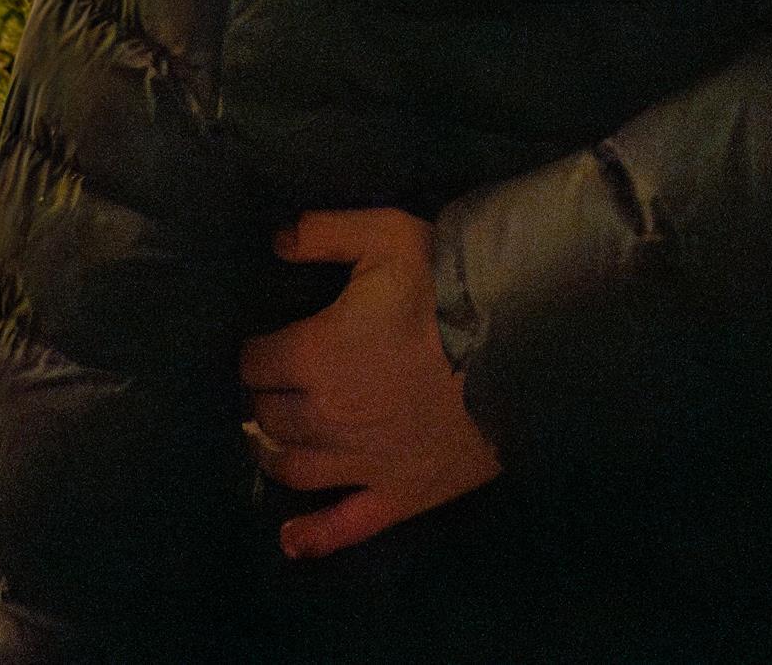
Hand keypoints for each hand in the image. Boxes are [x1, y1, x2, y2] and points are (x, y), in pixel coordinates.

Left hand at [238, 207, 501, 557]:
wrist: (516, 348)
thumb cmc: (448, 289)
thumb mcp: (386, 235)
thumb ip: (325, 232)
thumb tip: (277, 241)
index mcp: (313, 354)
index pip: (255, 363)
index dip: (256, 353)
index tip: (264, 348)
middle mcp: (324, 415)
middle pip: (269, 417)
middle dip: (263, 401)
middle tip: (272, 391)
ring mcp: (360, 462)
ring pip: (294, 468)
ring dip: (273, 455)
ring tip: (270, 444)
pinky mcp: (398, 494)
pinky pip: (346, 525)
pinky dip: (313, 536)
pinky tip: (290, 540)